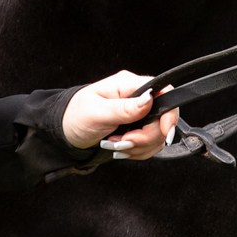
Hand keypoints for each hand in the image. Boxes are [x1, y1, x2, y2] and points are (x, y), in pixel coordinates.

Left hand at [61, 70, 181, 159]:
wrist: (67, 131)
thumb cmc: (75, 116)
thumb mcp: (97, 112)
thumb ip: (124, 108)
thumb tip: (149, 99)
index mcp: (129, 85)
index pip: (164, 92)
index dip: (169, 113)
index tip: (163, 132)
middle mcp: (138, 97)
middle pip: (163, 119)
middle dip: (144, 137)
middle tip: (122, 141)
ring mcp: (140, 114)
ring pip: (158, 136)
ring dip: (137, 146)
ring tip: (114, 144)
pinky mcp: (138, 128)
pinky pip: (151, 145)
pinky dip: (136, 151)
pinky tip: (120, 148)